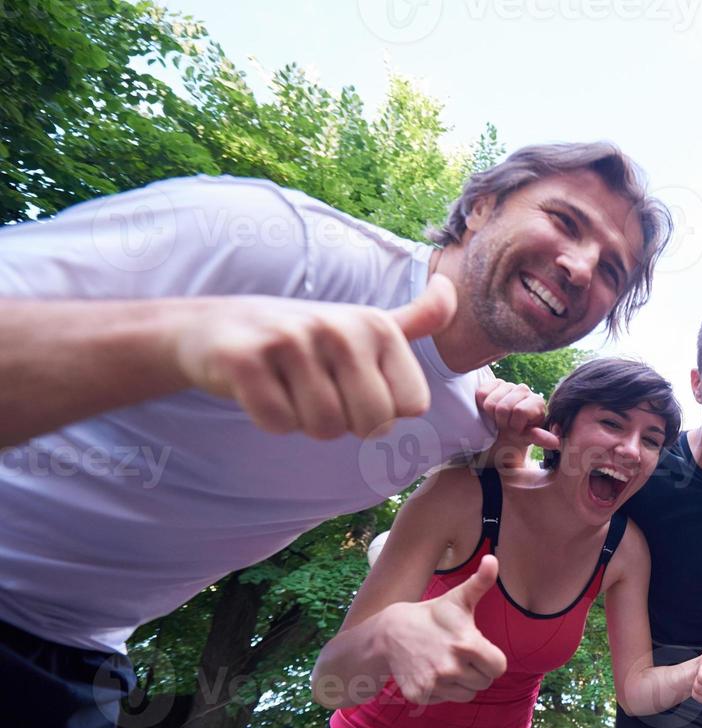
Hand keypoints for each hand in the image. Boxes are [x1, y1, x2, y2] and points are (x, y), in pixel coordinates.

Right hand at [173, 273, 455, 439]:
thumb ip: (414, 319)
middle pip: (372, 424)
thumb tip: (450, 289)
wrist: (213, 329)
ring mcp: (290, 340)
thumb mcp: (363, 325)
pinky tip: (261, 389)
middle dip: (346, 423)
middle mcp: (339, 327)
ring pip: (325, 427)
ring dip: (305, 420)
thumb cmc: (302, 338)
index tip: (352, 384)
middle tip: (318, 390)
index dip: (381, 410)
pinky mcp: (245, 360)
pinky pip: (279, 423)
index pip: (410, 407)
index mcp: (376, 325)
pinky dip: (270, 419)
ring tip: (289, 386)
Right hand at [375, 555, 508, 703]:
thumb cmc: (432, 615)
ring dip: (461, 683)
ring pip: (466, 695)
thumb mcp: (457, 599)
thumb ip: (481, 582)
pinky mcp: (419, 696)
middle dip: (476, 671)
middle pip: (483, 683)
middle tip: (459, 655)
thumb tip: (494, 558)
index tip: (478, 649)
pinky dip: (442, 691)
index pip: (498, 668)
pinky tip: (432, 672)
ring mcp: (434, 684)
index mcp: (467, 645)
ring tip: (446, 663)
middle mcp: (451, 668)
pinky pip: (446, 700)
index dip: (491, 660)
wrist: (389, 633)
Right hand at [477, 377, 560, 467]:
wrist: (504, 431)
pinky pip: (481, 393)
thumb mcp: (528, 438)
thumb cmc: (518, 435)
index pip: (520, 411)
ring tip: (498, 419)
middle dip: (502, 422)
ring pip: (491, 402)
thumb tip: (555, 443)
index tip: (516, 431)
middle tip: (505, 426)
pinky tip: (490, 410)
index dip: (514, 426)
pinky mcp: (493, 383)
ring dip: (491, 415)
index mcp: (537, 401)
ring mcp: (508, 384)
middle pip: (503, 408)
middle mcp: (524, 389)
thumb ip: (540, 438)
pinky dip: (481, 405)